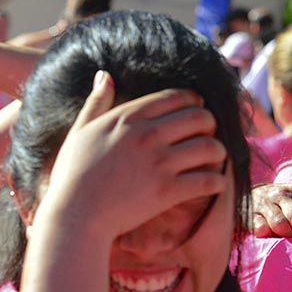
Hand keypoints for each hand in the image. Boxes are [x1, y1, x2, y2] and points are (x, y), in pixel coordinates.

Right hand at [39, 71, 227, 239]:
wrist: (75, 216)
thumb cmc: (73, 175)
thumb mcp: (80, 131)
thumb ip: (96, 102)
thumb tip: (104, 75)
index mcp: (129, 117)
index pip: (177, 97)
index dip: (194, 102)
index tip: (196, 111)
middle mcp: (148, 135)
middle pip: (200, 117)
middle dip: (209, 125)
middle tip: (206, 136)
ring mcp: (160, 163)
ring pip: (211, 147)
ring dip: (218, 152)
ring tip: (213, 159)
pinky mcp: (168, 191)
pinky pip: (208, 180)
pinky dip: (217, 181)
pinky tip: (213, 184)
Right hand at [249, 182, 291, 257]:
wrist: (254, 199)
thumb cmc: (290, 206)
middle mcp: (284, 193)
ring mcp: (265, 203)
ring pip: (280, 224)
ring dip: (287, 236)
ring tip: (288, 237)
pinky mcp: (250, 214)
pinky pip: (261, 229)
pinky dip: (267, 235)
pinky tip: (270, 236)